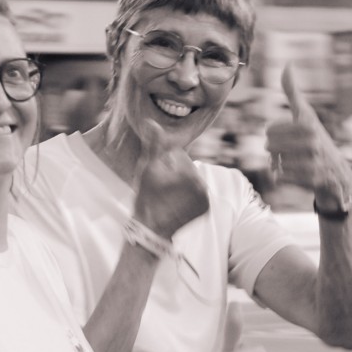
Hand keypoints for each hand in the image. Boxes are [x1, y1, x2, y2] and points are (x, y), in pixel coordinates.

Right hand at [132, 118, 208, 238]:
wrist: (151, 229)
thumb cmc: (146, 197)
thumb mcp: (147, 168)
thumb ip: (154, 144)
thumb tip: (153, 122)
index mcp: (191, 172)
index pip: (177, 156)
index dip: (163, 162)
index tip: (157, 177)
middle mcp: (203, 184)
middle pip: (185, 168)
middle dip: (173, 173)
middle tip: (160, 188)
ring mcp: (206, 198)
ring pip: (190, 181)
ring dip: (180, 184)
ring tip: (166, 196)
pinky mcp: (205, 208)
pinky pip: (196, 194)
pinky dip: (187, 196)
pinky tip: (175, 202)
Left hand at [266, 67, 351, 207]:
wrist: (336, 171)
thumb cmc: (315, 137)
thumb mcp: (306, 113)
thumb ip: (292, 91)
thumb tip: (288, 64)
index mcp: (307, 124)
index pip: (269, 129)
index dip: (273, 133)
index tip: (286, 134)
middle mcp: (311, 141)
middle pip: (268, 146)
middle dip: (274, 150)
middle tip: (286, 150)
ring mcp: (312, 161)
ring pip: (273, 163)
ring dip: (278, 163)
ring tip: (289, 161)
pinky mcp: (311, 179)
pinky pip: (279, 177)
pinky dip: (281, 176)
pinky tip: (292, 173)